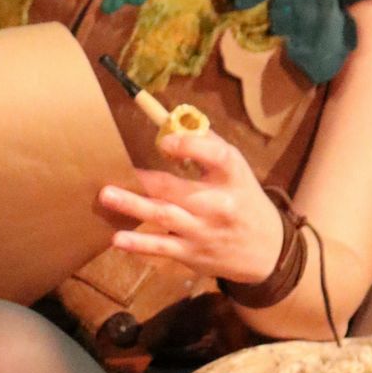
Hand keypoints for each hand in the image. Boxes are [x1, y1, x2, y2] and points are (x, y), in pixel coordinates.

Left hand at [98, 128, 284, 283]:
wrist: (265, 250)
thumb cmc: (243, 199)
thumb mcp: (236, 170)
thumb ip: (207, 144)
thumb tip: (173, 119)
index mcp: (233, 177)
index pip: (217, 157)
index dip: (191, 146)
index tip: (166, 142)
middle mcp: (219, 205)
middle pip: (178, 189)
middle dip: (144, 180)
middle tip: (111, 169)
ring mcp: (203, 232)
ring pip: (164, 217)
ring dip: (133, 207)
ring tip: (106, 196)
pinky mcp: (192, 254)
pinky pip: (162, 247)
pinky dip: (139, 244)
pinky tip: (117, 239)